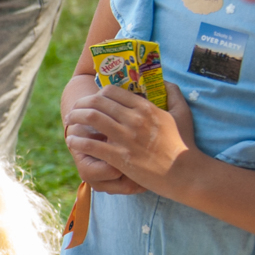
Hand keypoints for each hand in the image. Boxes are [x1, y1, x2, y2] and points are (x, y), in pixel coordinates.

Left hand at [64, 86, 196, 197]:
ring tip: (69, 122)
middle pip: (98, 102)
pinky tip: (72, 141)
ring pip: (91, 118)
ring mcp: (126, 138)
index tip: (92, 100)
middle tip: (74, 109)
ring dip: (76, 118)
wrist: (186, 173)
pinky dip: (78, 141)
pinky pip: (91, 145)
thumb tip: (164, 81)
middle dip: (81, 103)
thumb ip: (173, 93)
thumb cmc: (184, 144)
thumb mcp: (182, 113)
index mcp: (146, 107)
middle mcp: (134, 119)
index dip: (97, 93)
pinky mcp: (120, 157)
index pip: (112, 91)